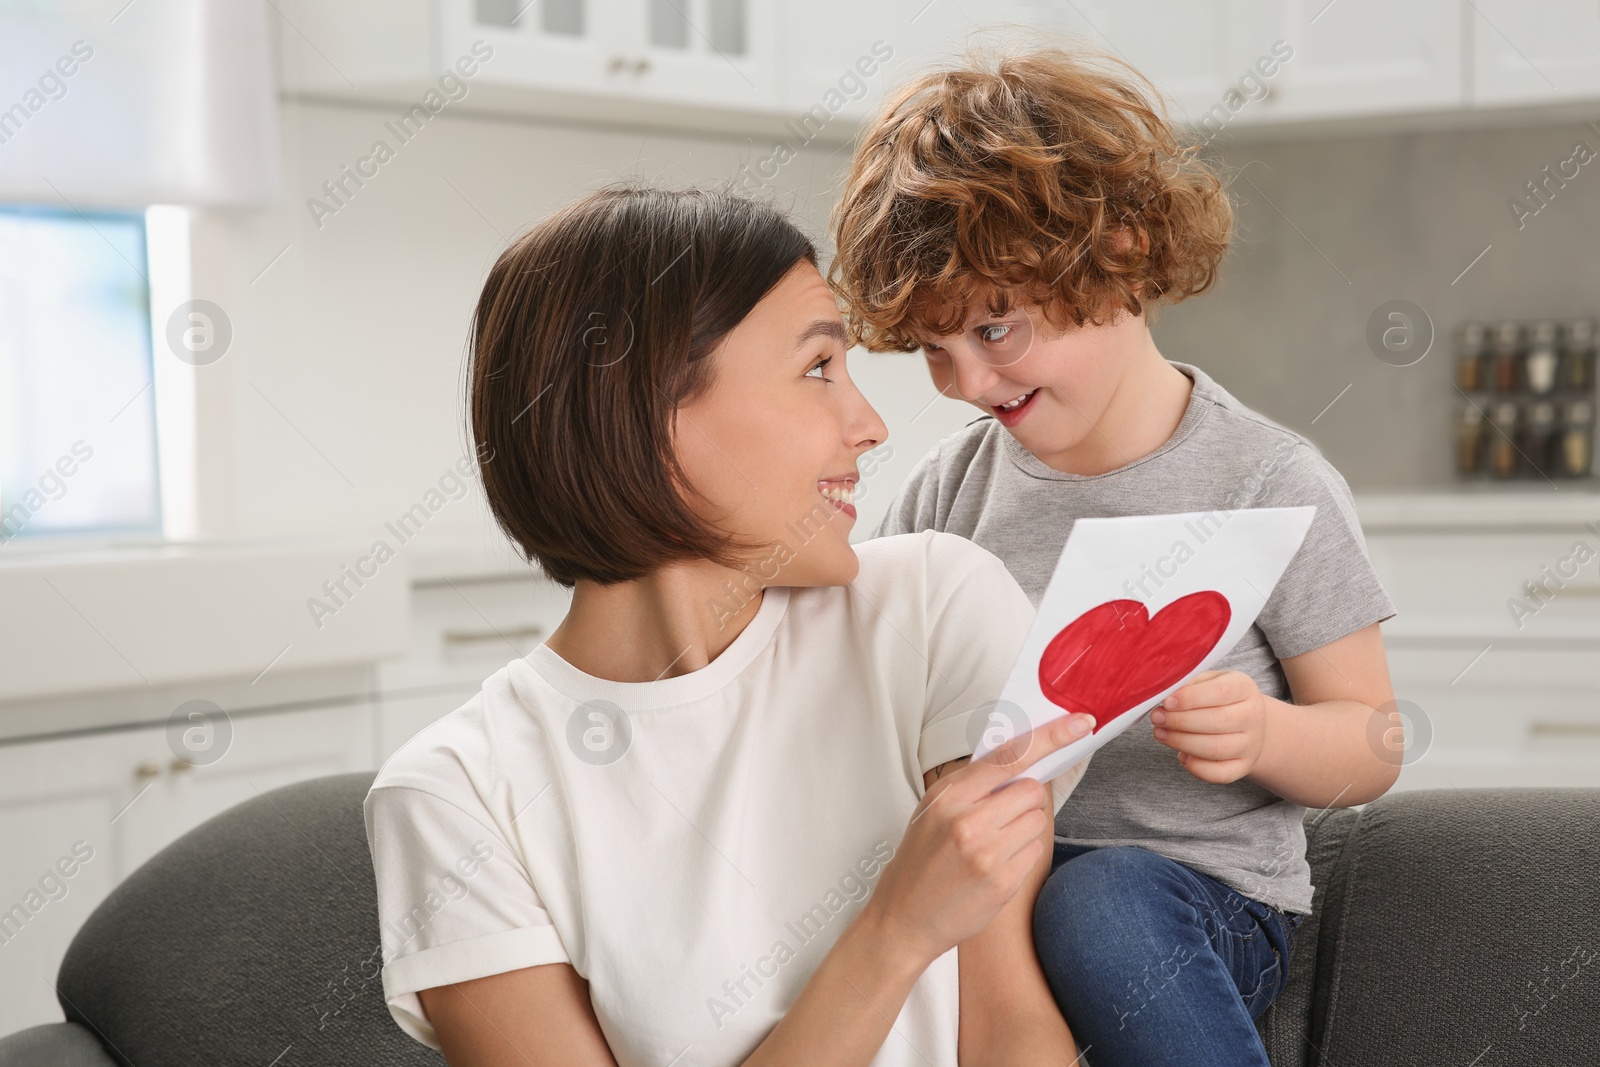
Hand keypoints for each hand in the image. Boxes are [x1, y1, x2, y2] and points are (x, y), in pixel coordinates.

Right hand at [866, 712, 1095, 964]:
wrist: (903, 918)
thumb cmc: (919, 861)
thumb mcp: (932, 810)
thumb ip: (971, 784)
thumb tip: (1018, 759)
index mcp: (949, 796)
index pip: (1010, 756)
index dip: (1051, 736)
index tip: (1080, 724)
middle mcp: (968, 822)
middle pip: (1031, 790)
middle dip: (1023, 800)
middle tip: (999, 817)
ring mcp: (987, 854)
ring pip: (1038, 821)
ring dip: (1024, 828)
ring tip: (992, 845)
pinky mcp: (1003, 882)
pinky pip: (1035, 851)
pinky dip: (1022, 855)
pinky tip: (994, 866)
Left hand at [1150, 669, 1268, 783]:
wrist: (1244, 721)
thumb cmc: (1216, 697)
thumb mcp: (1206, 681)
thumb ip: (1187, 684)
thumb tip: (1163, 696)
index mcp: (1244, 688)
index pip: (1220, 692)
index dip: (1190, 698)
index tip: (1166, 702)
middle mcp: (1253, 716)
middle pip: (1217, 721)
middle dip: (1180, 721)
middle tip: (1157, 718)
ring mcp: (1251, 744)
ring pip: (1217, 749)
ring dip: (1182, 742)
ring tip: (1160, 733)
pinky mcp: (1244, 766)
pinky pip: (1220, 774)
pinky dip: (1196, 767)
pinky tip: (1181, 755)